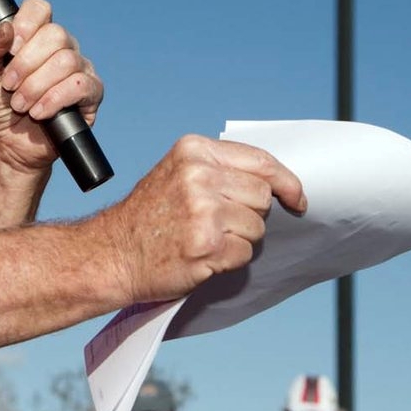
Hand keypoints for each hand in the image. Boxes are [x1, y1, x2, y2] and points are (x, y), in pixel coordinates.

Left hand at [0, 0, 103, 174]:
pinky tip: (39, 113)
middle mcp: (61, 48)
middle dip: (26, 63)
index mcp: (35, 36)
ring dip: (36, 86)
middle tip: (9, 85)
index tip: (10, 49)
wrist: (7, 144)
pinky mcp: (91, 94)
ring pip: (66, 61)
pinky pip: (81, 85)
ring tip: (20, 105)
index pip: (39, 9)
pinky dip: (55, 99)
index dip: (26, 24)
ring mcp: (79, 69)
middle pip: (55, 35)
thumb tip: (6, 28)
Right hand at [98, 135, 307, 303]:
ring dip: (239, 239)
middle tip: (221, 223)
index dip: (286, 182)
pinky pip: (244, 253)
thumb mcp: (177, 174)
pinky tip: (202, 255)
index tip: (296, 198)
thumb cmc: (148, 217)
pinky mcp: (207, 244)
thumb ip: (219, 170)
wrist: (113, 252)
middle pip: (263, 196)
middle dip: (251, 214)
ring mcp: (203, 210)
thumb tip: (274, 183)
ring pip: (257, 227)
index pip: (260, 161)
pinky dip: (229, 260)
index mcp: (193, 151)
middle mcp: (198, 176)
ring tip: (205, 238)